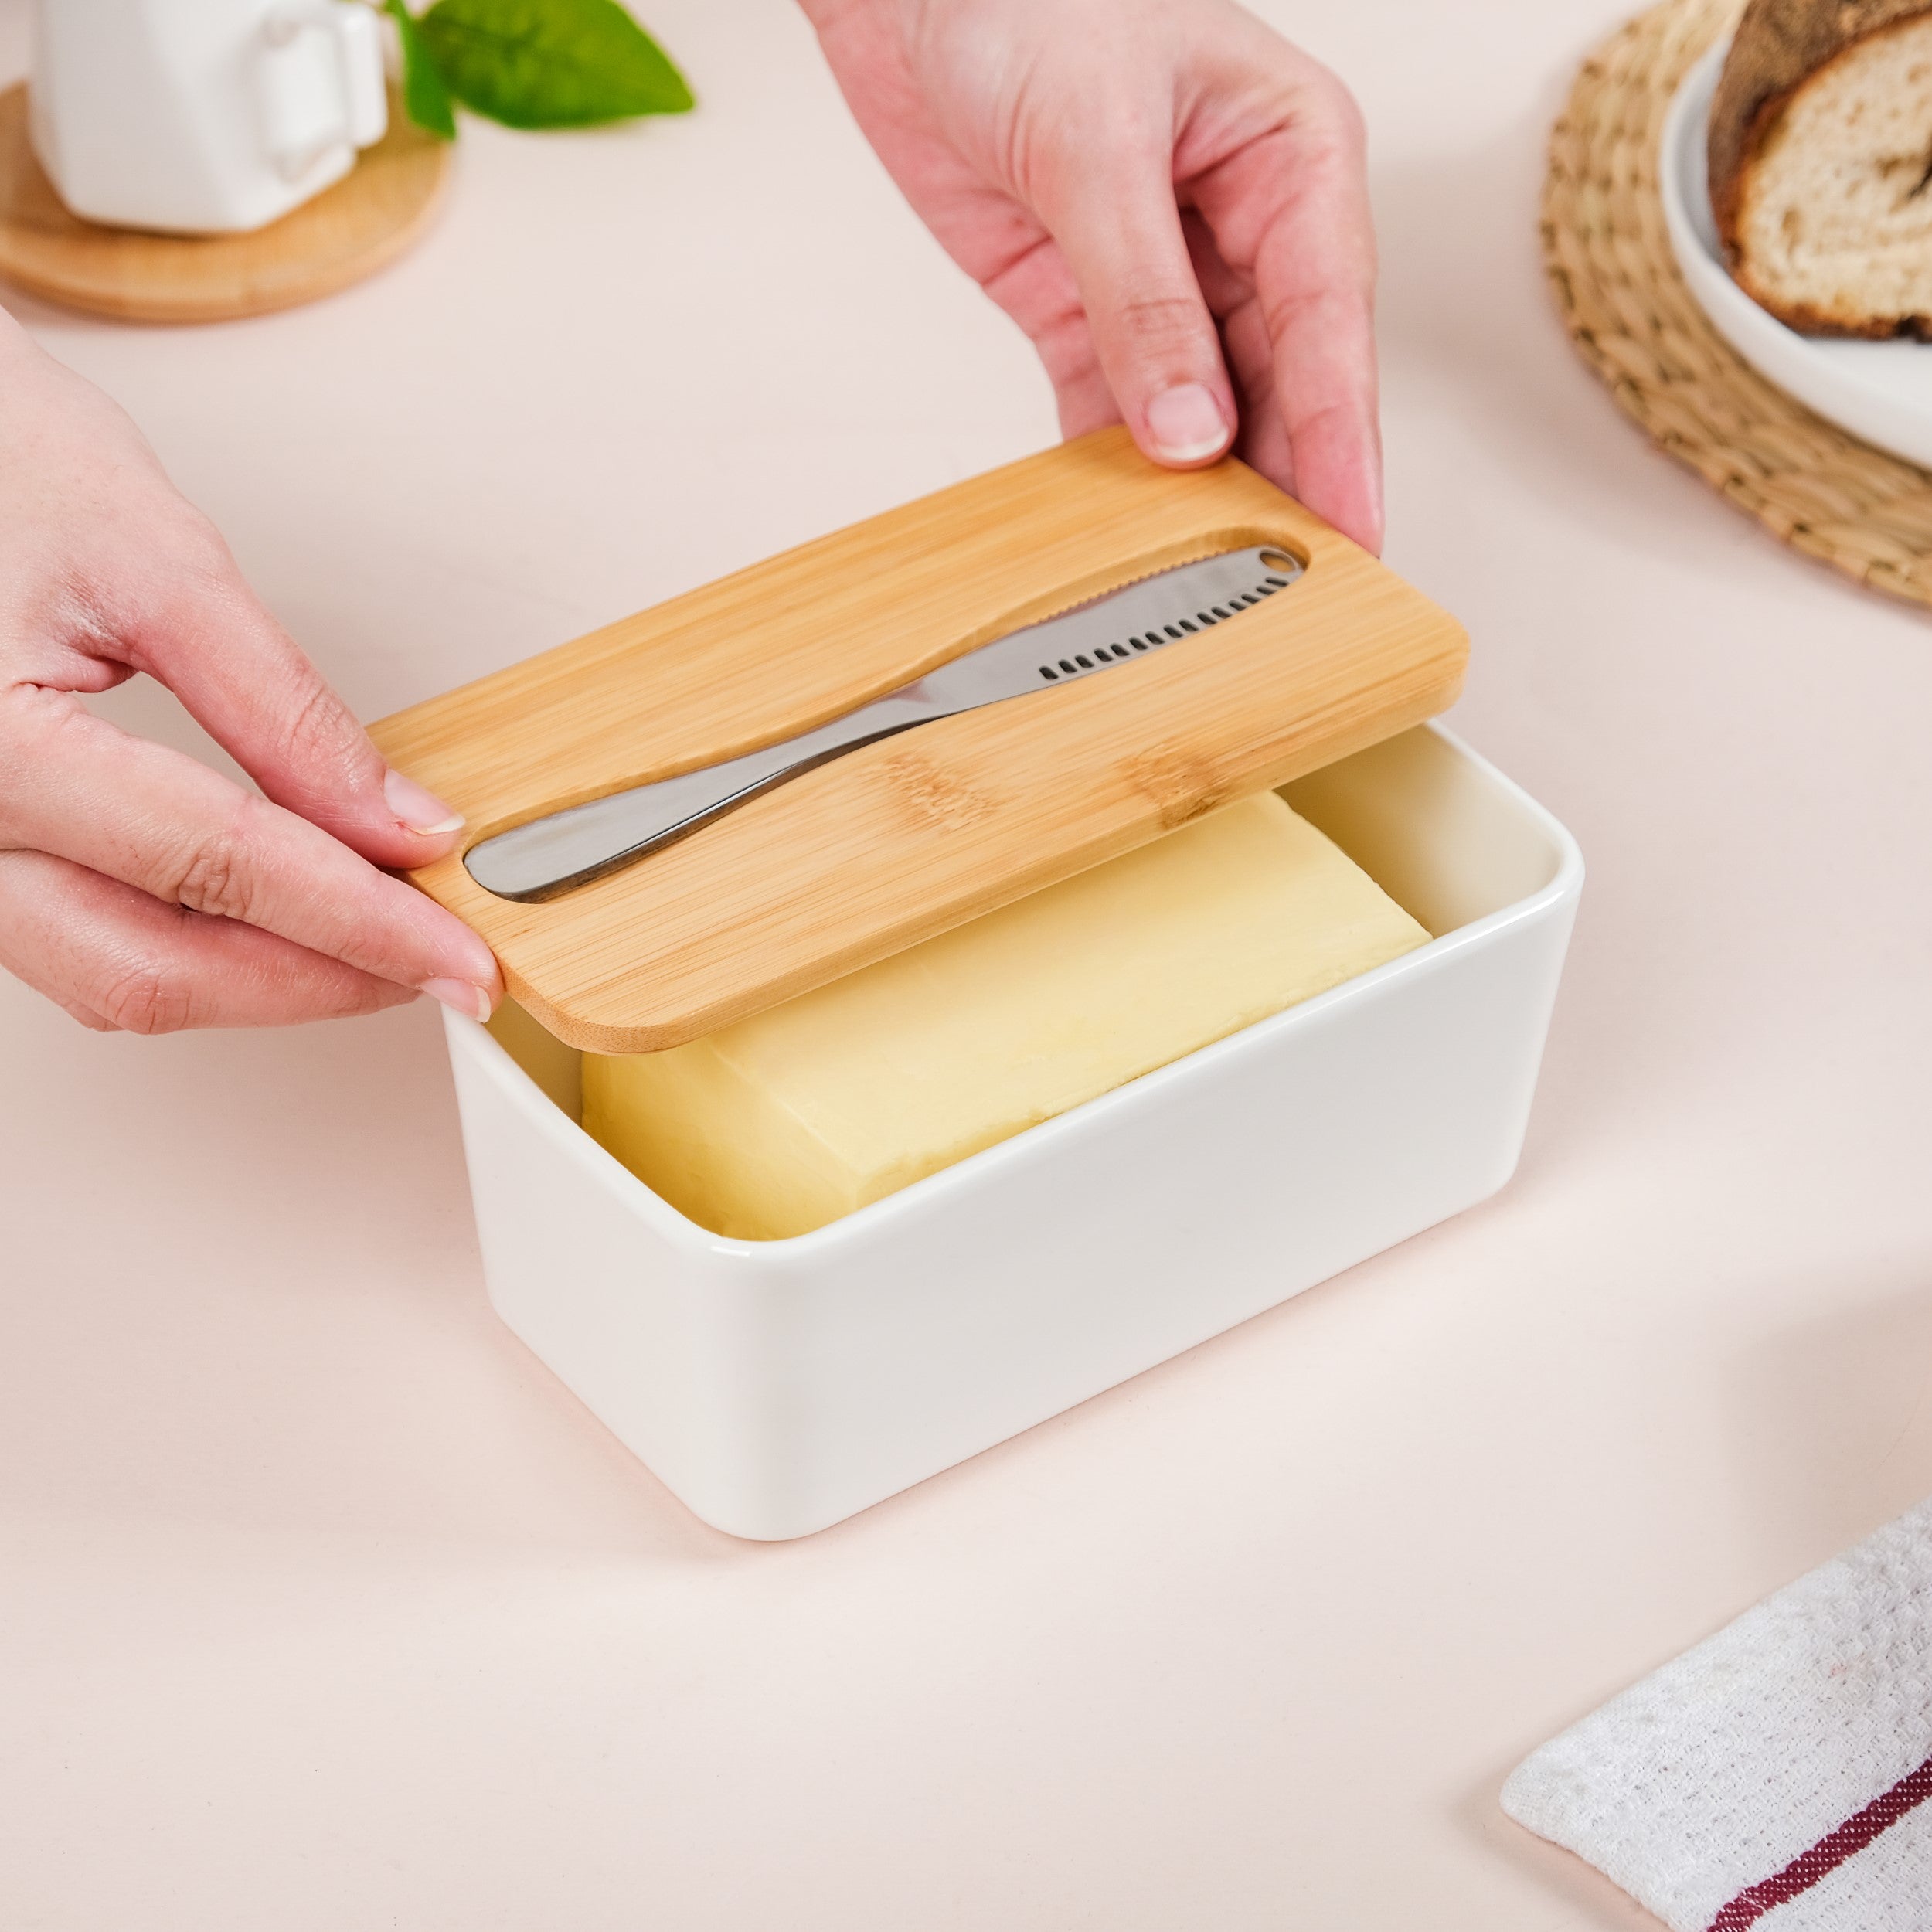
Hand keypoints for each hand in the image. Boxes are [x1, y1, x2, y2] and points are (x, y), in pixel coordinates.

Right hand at [0, 315, 500, 1032]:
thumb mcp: (155, 561)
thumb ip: (283, 707)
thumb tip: (402, 823)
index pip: (218, 866)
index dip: (361, 923)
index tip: (459, 953)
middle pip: (156, 970)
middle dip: (320, 980)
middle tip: (441, 964)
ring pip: (115, 979)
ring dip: (264, 981)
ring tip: (382, 945)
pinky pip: (82, 945)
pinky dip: (199, 952)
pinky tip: (286, 925)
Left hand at [801, 0, 1381, 551]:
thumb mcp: (1094, 142)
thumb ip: (1145, 296)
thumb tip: (1193, 432)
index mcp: (1290, 157)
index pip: (1330, 322)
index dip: (1343, 437)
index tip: (1353, 533)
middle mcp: (1242, 224)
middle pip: (1280, 382)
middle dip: (1285, 483)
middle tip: (1293, 589)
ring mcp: (1164, 275)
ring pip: (1203, 408)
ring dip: (1199, 491)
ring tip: (1207, 582)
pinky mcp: (1086, 307)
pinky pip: (1113, 407)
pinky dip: (1112, 469)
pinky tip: (1122, 532)